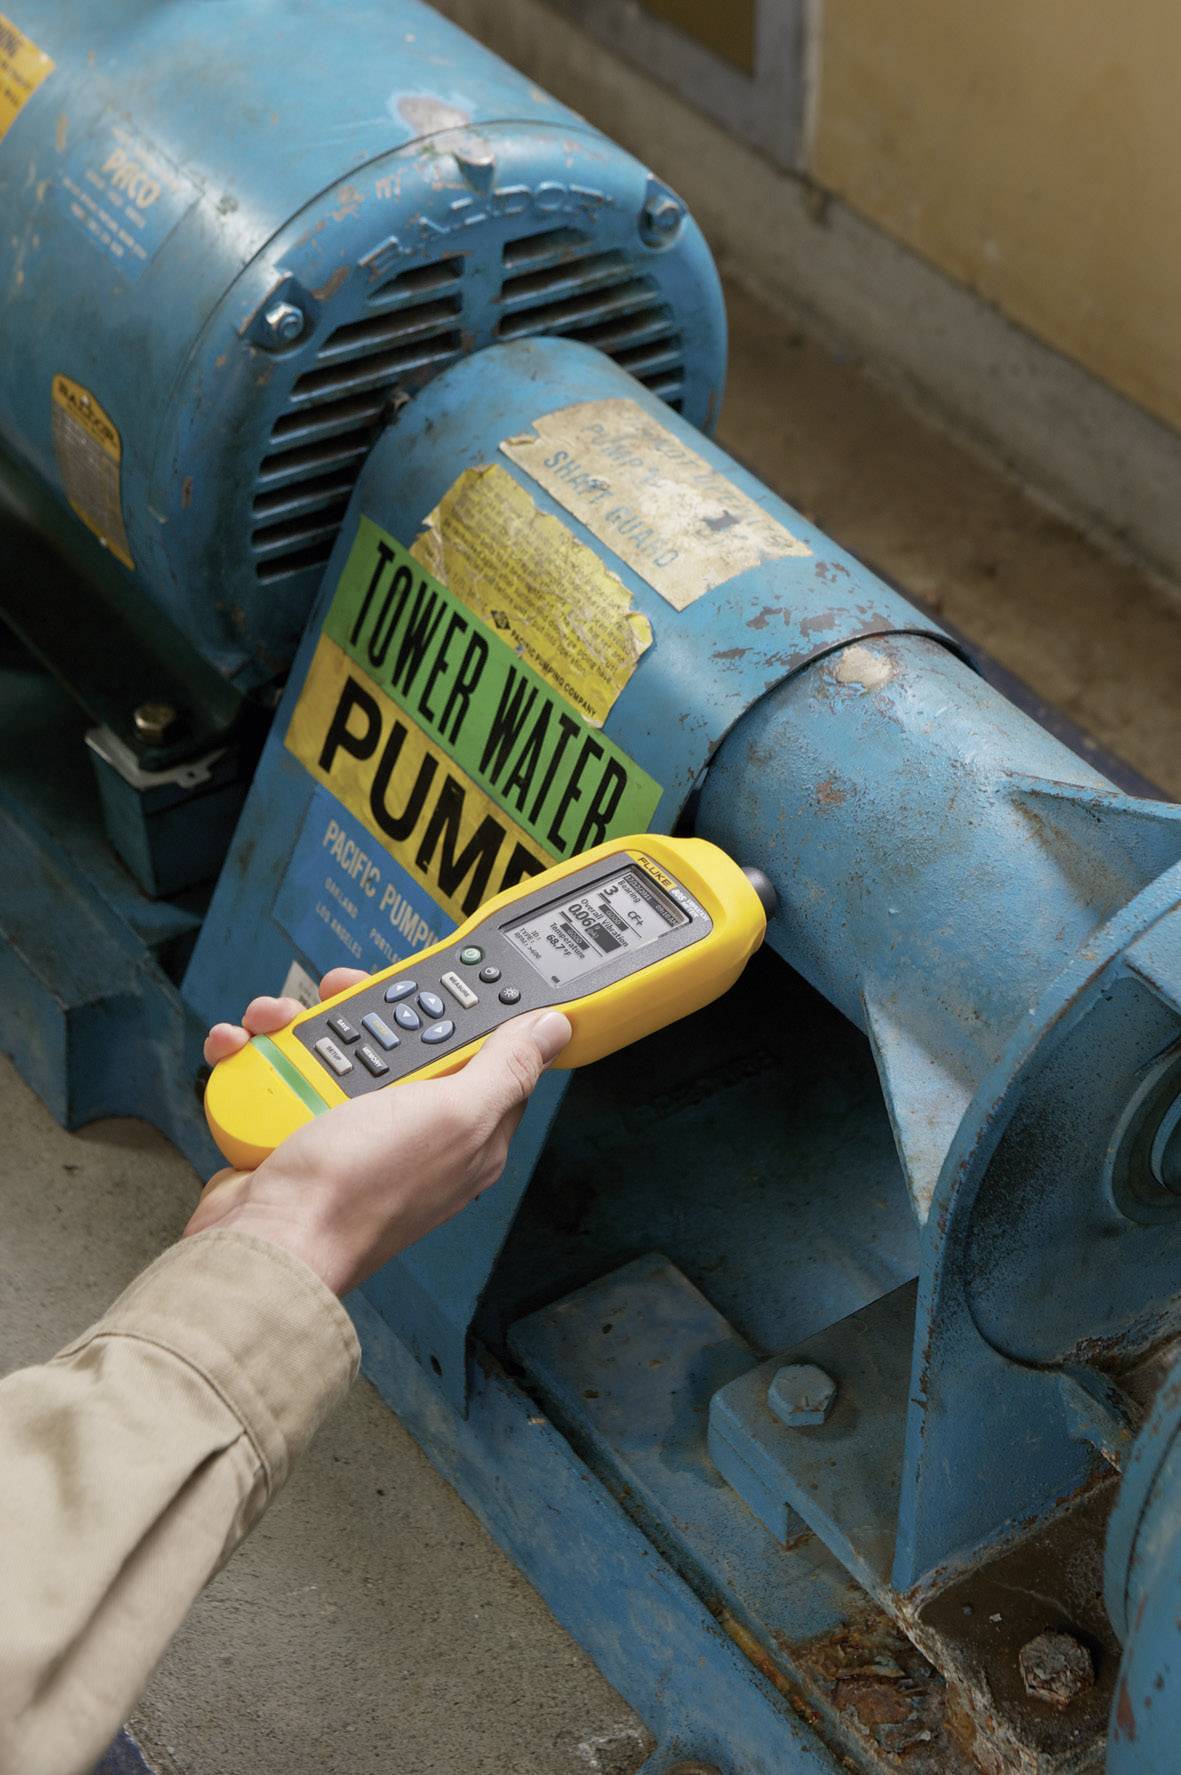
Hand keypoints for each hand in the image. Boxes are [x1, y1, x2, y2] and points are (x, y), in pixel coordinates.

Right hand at [189, 968, 570, 1294]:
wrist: (268, 1240)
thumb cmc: (362, 1191)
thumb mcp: (454, 1115)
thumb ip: (507, 1068)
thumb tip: (554, 1030)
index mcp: (465, 1130)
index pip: (480, 1050)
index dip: (457, 1007)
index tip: (430, 977)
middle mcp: (408, 1130)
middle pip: (399, 1037)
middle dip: (365, 1009)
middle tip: (343, 997)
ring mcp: (348, 1130)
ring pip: (330, 1046)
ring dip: (299, 1025)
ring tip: (282, 1025)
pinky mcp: (294, 1132)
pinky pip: (279, 1072)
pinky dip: (257, 1056)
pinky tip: (246, 1049)